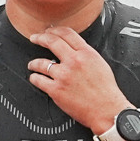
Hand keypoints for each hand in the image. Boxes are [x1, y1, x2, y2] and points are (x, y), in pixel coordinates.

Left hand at [26, 26, 132, 140]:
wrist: (107, 111)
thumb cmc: (106, 91)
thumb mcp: (100, 64)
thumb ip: (86, 54)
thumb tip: (74, 50)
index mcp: (86, 53)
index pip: (67, 33)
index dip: (54, 30)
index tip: (48, 32)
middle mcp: (74, 62)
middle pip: (51, 42)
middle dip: (39, 38)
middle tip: (34, 38)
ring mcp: (63, 76)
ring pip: (40, 62)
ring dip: (34, 63)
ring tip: (32, 64)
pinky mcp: (56, 90)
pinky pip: (38, 80)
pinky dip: (34, 78)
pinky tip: (34, 78)